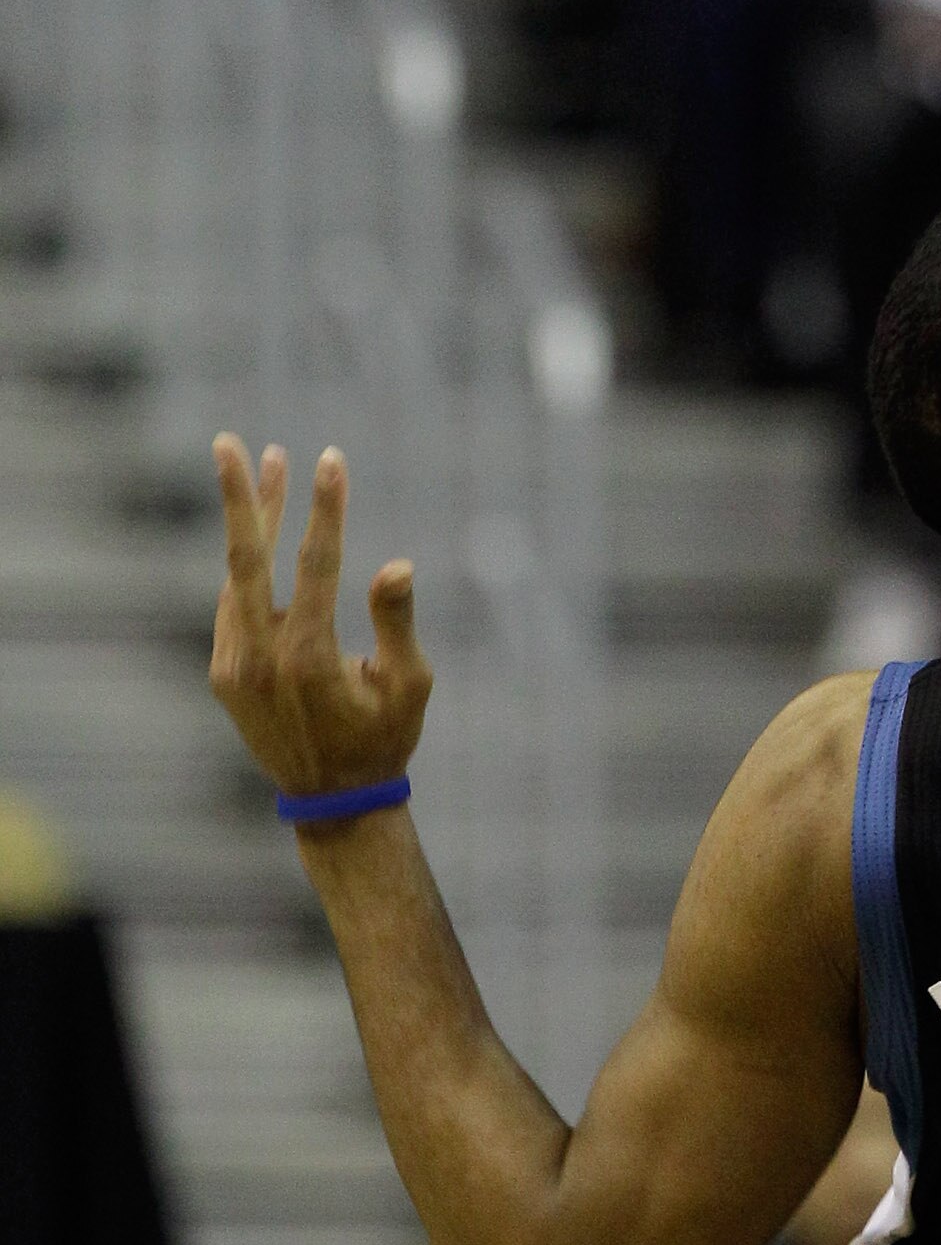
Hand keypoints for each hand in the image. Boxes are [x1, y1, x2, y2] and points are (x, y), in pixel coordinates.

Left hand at [208, 435, 430, 804]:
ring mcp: (235, 667)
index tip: (330, 457)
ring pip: (236, 577)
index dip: (325, 507)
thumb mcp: (410, 684)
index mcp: (310, 658)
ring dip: (248, 521)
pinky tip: (259, 531)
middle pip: (245, 559)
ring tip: (263, 465)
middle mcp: (261, 658)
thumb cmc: (384, 737)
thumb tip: (397, 565)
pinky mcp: (226, 673)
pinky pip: (233, 604)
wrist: (331, 801)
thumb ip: (397, 622)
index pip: (315, 563)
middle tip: (229, 442)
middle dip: (240, 496)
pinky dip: (244, 564)